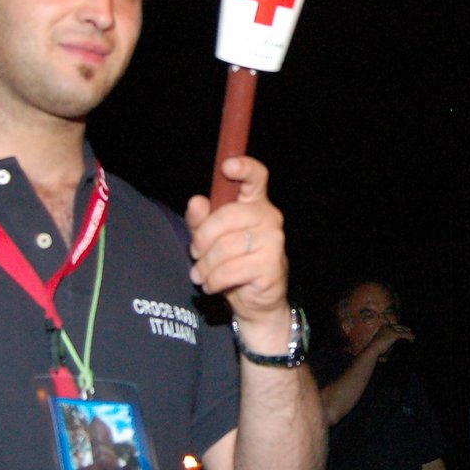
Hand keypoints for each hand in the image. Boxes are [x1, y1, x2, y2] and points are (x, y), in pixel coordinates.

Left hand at [186, 157, 288, 335]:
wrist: (255, 302)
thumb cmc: (232, 263)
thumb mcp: (210, 239)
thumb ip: (201, 220)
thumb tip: (196, 202)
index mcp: (254, 203)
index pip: (256, 176)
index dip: (244, 167)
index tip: (228, 166)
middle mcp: (269, 217)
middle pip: (228, 216)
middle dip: (203, 238)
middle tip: (195, 254)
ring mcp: (274, 241)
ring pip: (226, 246)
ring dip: (206, 265)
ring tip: (202, 275)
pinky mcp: (272, 265)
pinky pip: (231, 269)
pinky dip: (215, 280)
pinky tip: (212, 285)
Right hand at [365, 321, 415, 357]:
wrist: (373, 349)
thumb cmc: (375, 349)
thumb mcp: (381, 344)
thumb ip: (387, 342)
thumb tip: (392, 347)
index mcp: (383, 327)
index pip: (394, 326)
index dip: (400, 327)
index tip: (405, 329)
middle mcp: (388, 326)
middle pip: (399, 327)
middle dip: (405, 329)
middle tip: (410, 331)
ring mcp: (391, 329)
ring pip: (403, 331)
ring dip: (408, 334)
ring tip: (413, 338)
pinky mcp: (395, 334)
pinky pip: (404, 335)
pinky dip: (409, 336)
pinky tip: (412, 339)